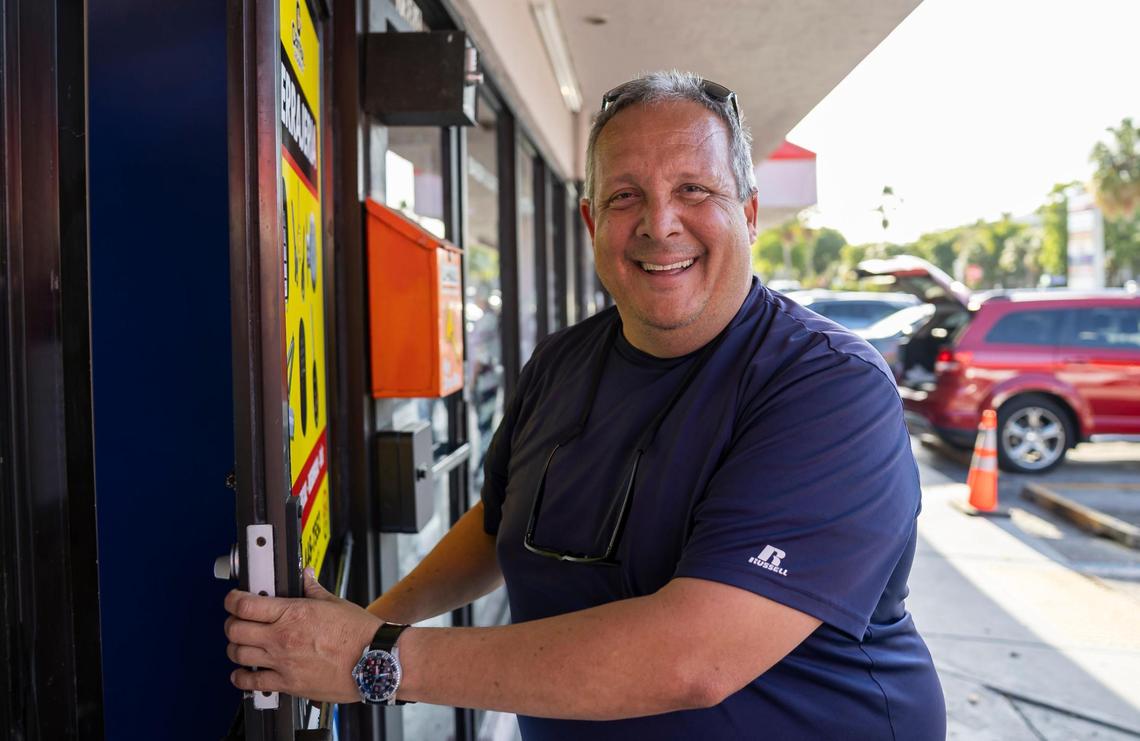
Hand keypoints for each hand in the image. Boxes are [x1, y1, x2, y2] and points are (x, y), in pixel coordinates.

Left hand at [224, 568, 382, 702]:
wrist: (374, 661)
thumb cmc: (359, 634)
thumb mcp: (334, 603)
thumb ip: (312, 588)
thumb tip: (305, 575)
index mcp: (293, 613)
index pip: (245, 605)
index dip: (233, 599)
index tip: (233, 599)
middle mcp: (283, 638)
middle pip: (235, 630)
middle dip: (232, 623)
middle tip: (237, 621)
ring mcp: (283, 662)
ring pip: (238, 655)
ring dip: (235, 648)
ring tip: (241, 644)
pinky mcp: (288, 684)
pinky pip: (252, 683)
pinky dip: (241, 678)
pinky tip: (244, 673)